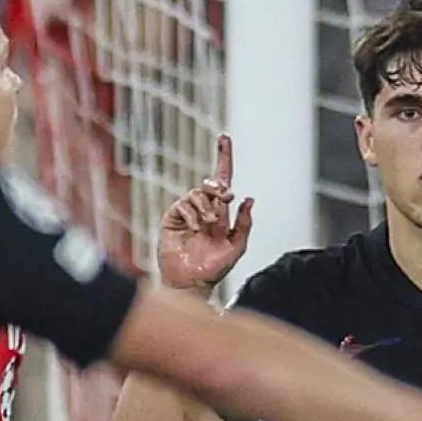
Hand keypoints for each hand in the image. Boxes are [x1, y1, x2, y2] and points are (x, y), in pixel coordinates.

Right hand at [157, 134, 254, 294]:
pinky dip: (191, 214)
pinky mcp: (172, 218)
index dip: (224, 159)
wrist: (191, 282)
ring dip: (207, 206)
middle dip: (218, 187)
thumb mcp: (237, 247)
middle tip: (226, 198)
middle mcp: (203, 209)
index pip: (223, 181)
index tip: (225, 138)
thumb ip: (244, 224)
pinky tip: (194, 228)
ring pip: (197, 193)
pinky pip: (182, 205)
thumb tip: (249, 199)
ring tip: (209, 224)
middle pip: (210, 184)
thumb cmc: (214, 269)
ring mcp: (187, 213)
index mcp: (220, 213)